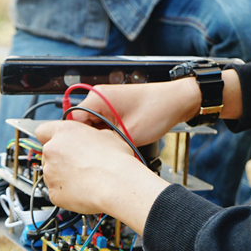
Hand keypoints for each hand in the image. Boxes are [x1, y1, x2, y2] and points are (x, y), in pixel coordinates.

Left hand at [35, 120, 167, 233]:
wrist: (117, 185)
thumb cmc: (115, 161)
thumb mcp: (107, 136)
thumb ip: (90, 136)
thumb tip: (92, 140)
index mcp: (64, 132)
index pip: (43, 131)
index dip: (51, 137)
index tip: (59, 143)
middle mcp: (52, 150)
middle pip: (48, 153)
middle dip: (60, 159)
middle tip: (78, 164)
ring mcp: (50, 173)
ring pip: (52, 173)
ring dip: (63, 176)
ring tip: (85, 179)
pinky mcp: (53, 193)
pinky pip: (57, 191)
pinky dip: (66, 192)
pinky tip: (83, 190)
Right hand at [68, 69, 242, 145]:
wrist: (177, 101)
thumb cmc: (158, 110)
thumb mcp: (129, 134)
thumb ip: (106, 143)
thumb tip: (94, 154)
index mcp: (98, 98)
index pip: (73, 121)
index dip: (79, 139)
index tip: (86, 152)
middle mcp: (100, 95)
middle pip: (82, 122)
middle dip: (90, 138)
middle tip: (101, 152)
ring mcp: (107, 99)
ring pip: (93, 123)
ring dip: (100, 135)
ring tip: (113, 145)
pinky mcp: (115, 105)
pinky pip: (103, 120)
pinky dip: (108, 131)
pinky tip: (117, 140)